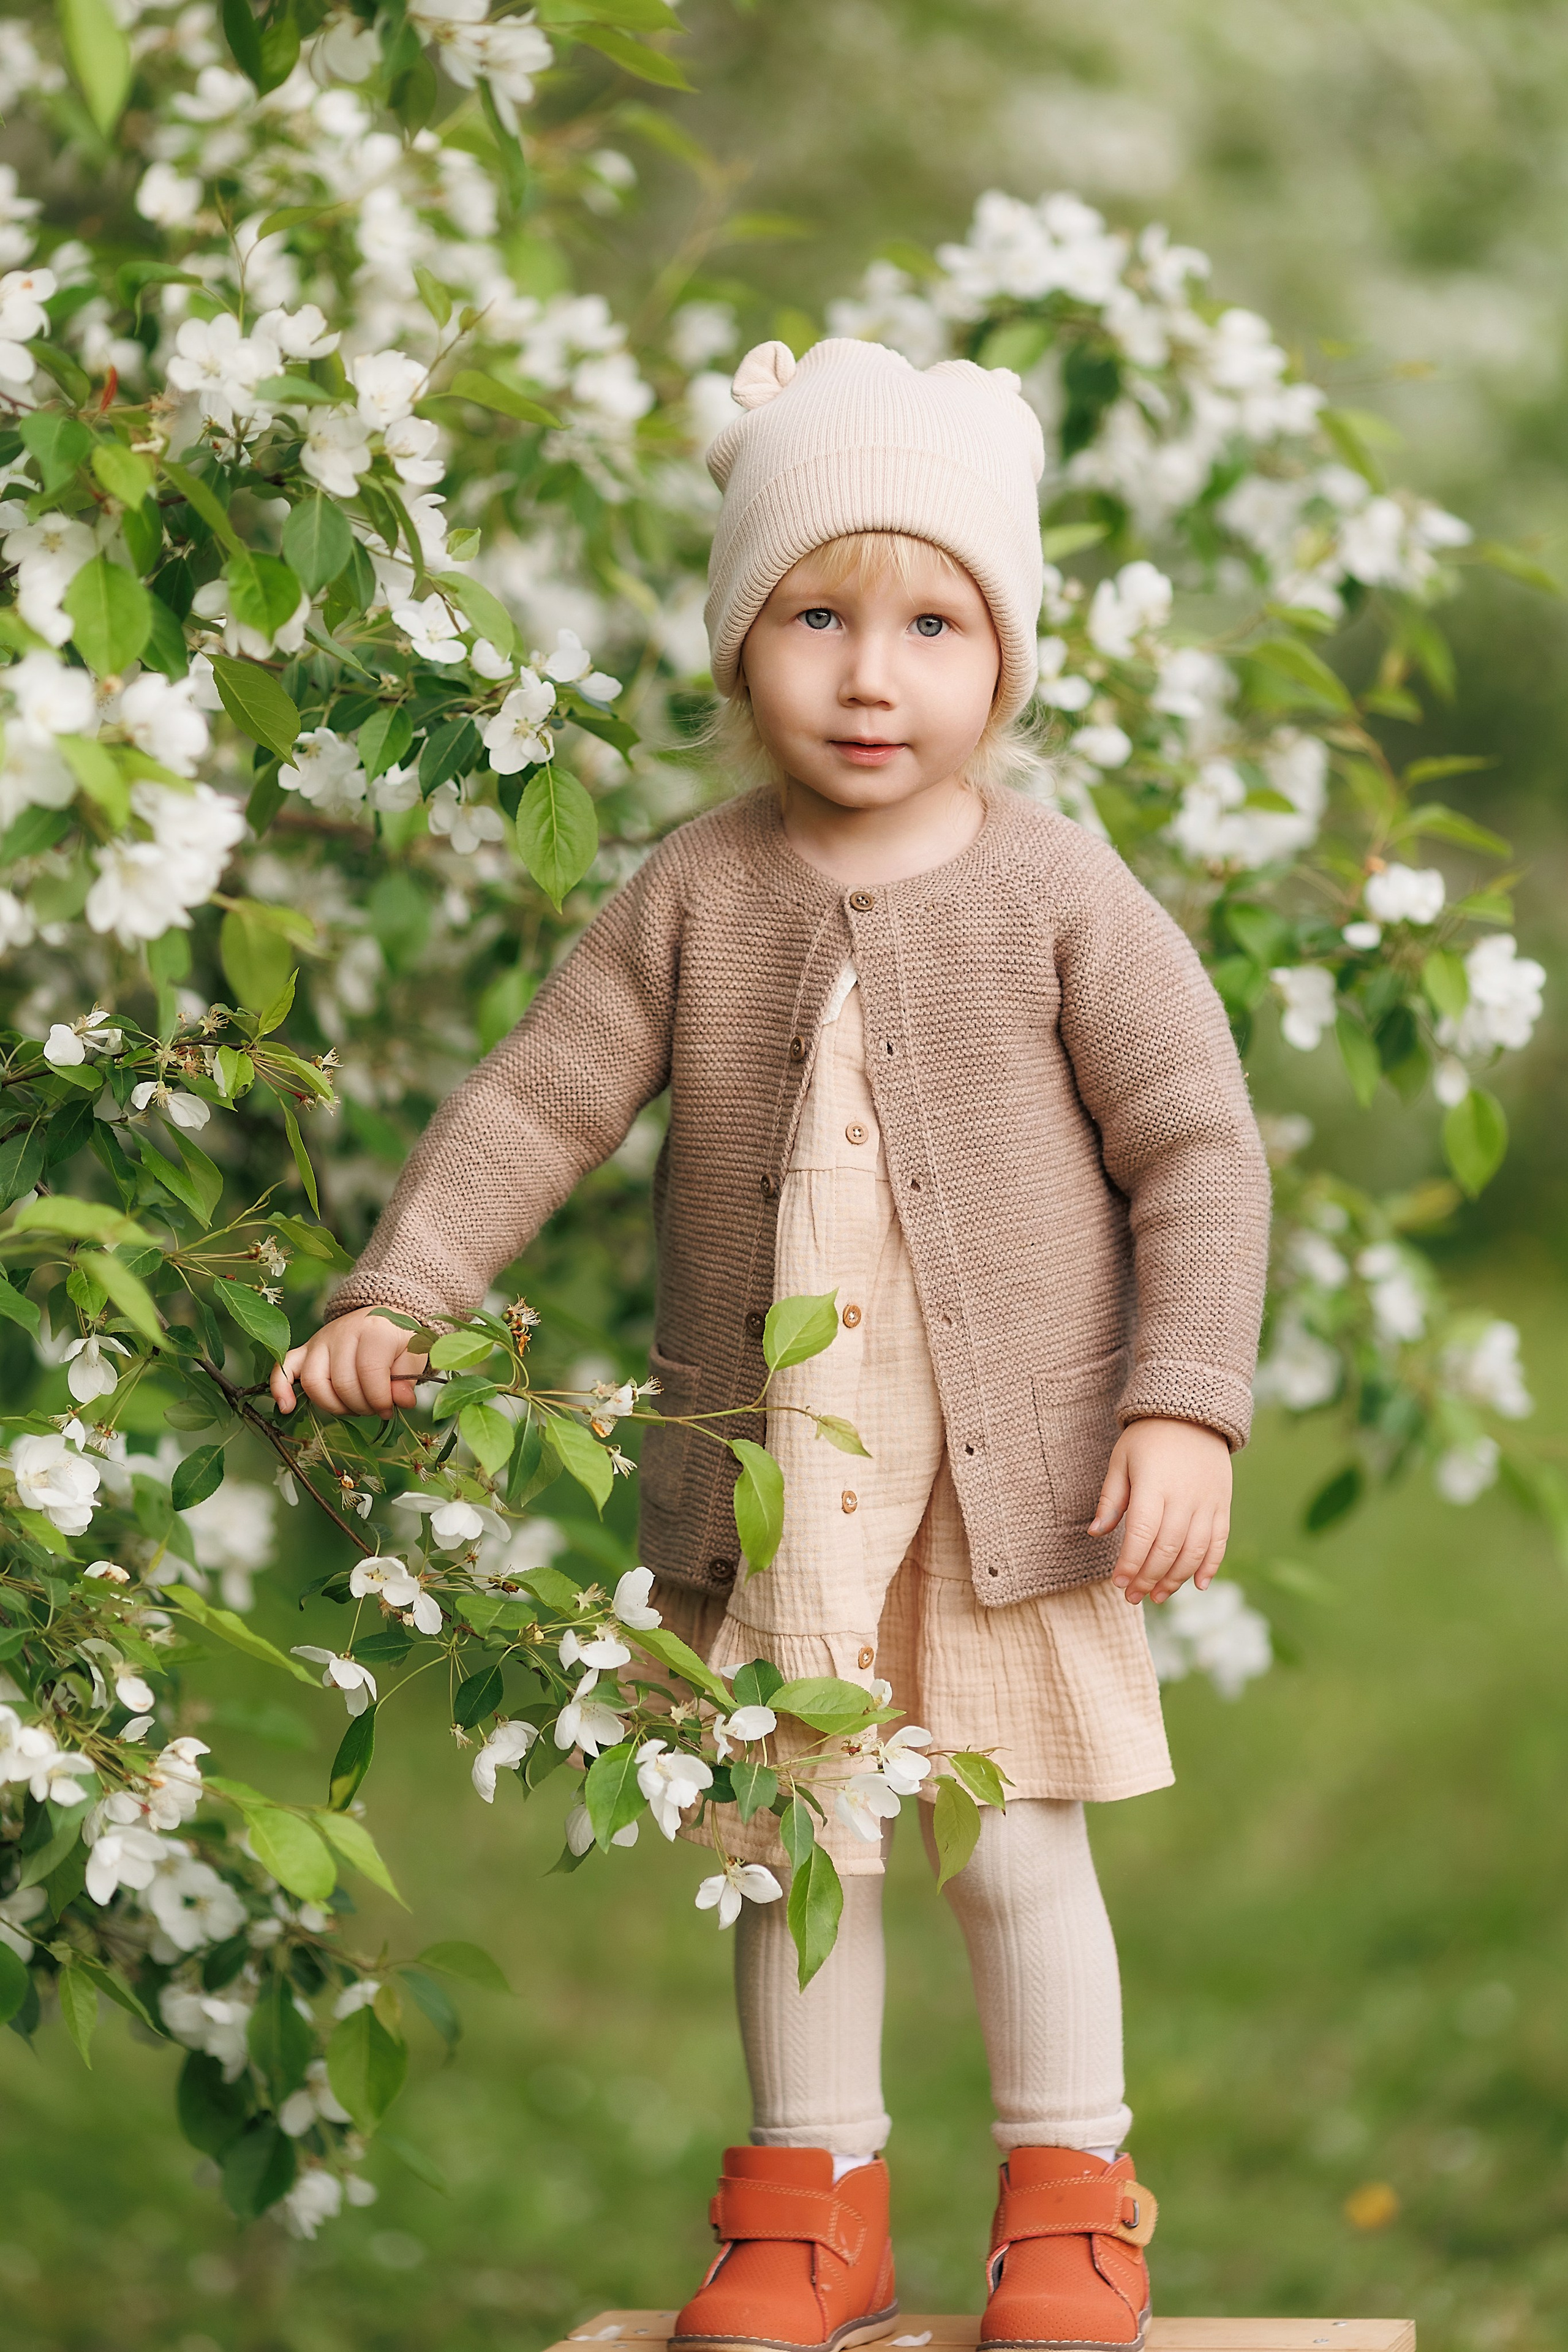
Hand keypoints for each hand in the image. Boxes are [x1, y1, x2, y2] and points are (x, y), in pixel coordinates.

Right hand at [269, 1305, 429, 1419]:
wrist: (380, 1318)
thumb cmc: (397, 1340)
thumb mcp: (414, 1354)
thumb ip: (409, 1378)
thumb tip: (402, 1402)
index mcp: (373, 1330)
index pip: (370, 1373)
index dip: (380, 1400)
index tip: (390, 1408)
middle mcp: (342, 1332)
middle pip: (342, 1383)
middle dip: (360, 1406)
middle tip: (374, 1408)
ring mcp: (319, 1341)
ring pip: (314, 1383)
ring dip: (334, 1406)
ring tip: (352, 1408)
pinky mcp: (304, 1350)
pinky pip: (284, 1368)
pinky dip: (281, 1388)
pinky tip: (286, 1407)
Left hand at [1089, 1416, 1231, 1604]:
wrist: (1192, 1413)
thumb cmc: (1148, 1438)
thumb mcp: (1121, 1460)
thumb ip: (1111, 1499)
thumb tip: (1096, 1533)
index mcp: (1153, 1485)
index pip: (1142, 1534)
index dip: (1130, 1563)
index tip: (1118, 1583)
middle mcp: (1184, 1497)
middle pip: (1167, 1549)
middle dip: (1148, 1578)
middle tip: (1133, 1596)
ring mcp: (1207, 1502)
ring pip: (1194, 1551)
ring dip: (1176, 1579)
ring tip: (1158, 1596)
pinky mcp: (1223, 1504)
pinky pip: (1219, 1541)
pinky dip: (1210, 1566)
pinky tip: (1197, 1585)